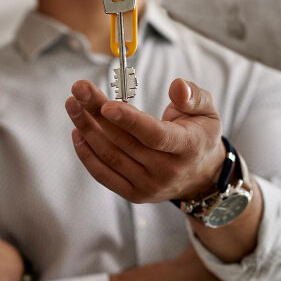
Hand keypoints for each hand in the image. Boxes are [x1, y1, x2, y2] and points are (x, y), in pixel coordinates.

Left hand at [65, 78, 223, 201]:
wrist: (201, 176)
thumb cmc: (200, 134)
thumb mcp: (208, 110)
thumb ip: (193, 96)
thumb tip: (177, 86)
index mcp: (187, 147)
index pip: (154, 135)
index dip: (129, 120)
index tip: (105, 105)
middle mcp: (167, 171)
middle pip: (124, 141)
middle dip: (96, 113)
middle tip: (79, 88)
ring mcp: (149, 185)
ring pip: (110, 156)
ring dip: (86, 129)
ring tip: (72, 104)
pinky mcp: (134, 194)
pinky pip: (104, 175)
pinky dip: (87, 154)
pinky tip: (77, 132)